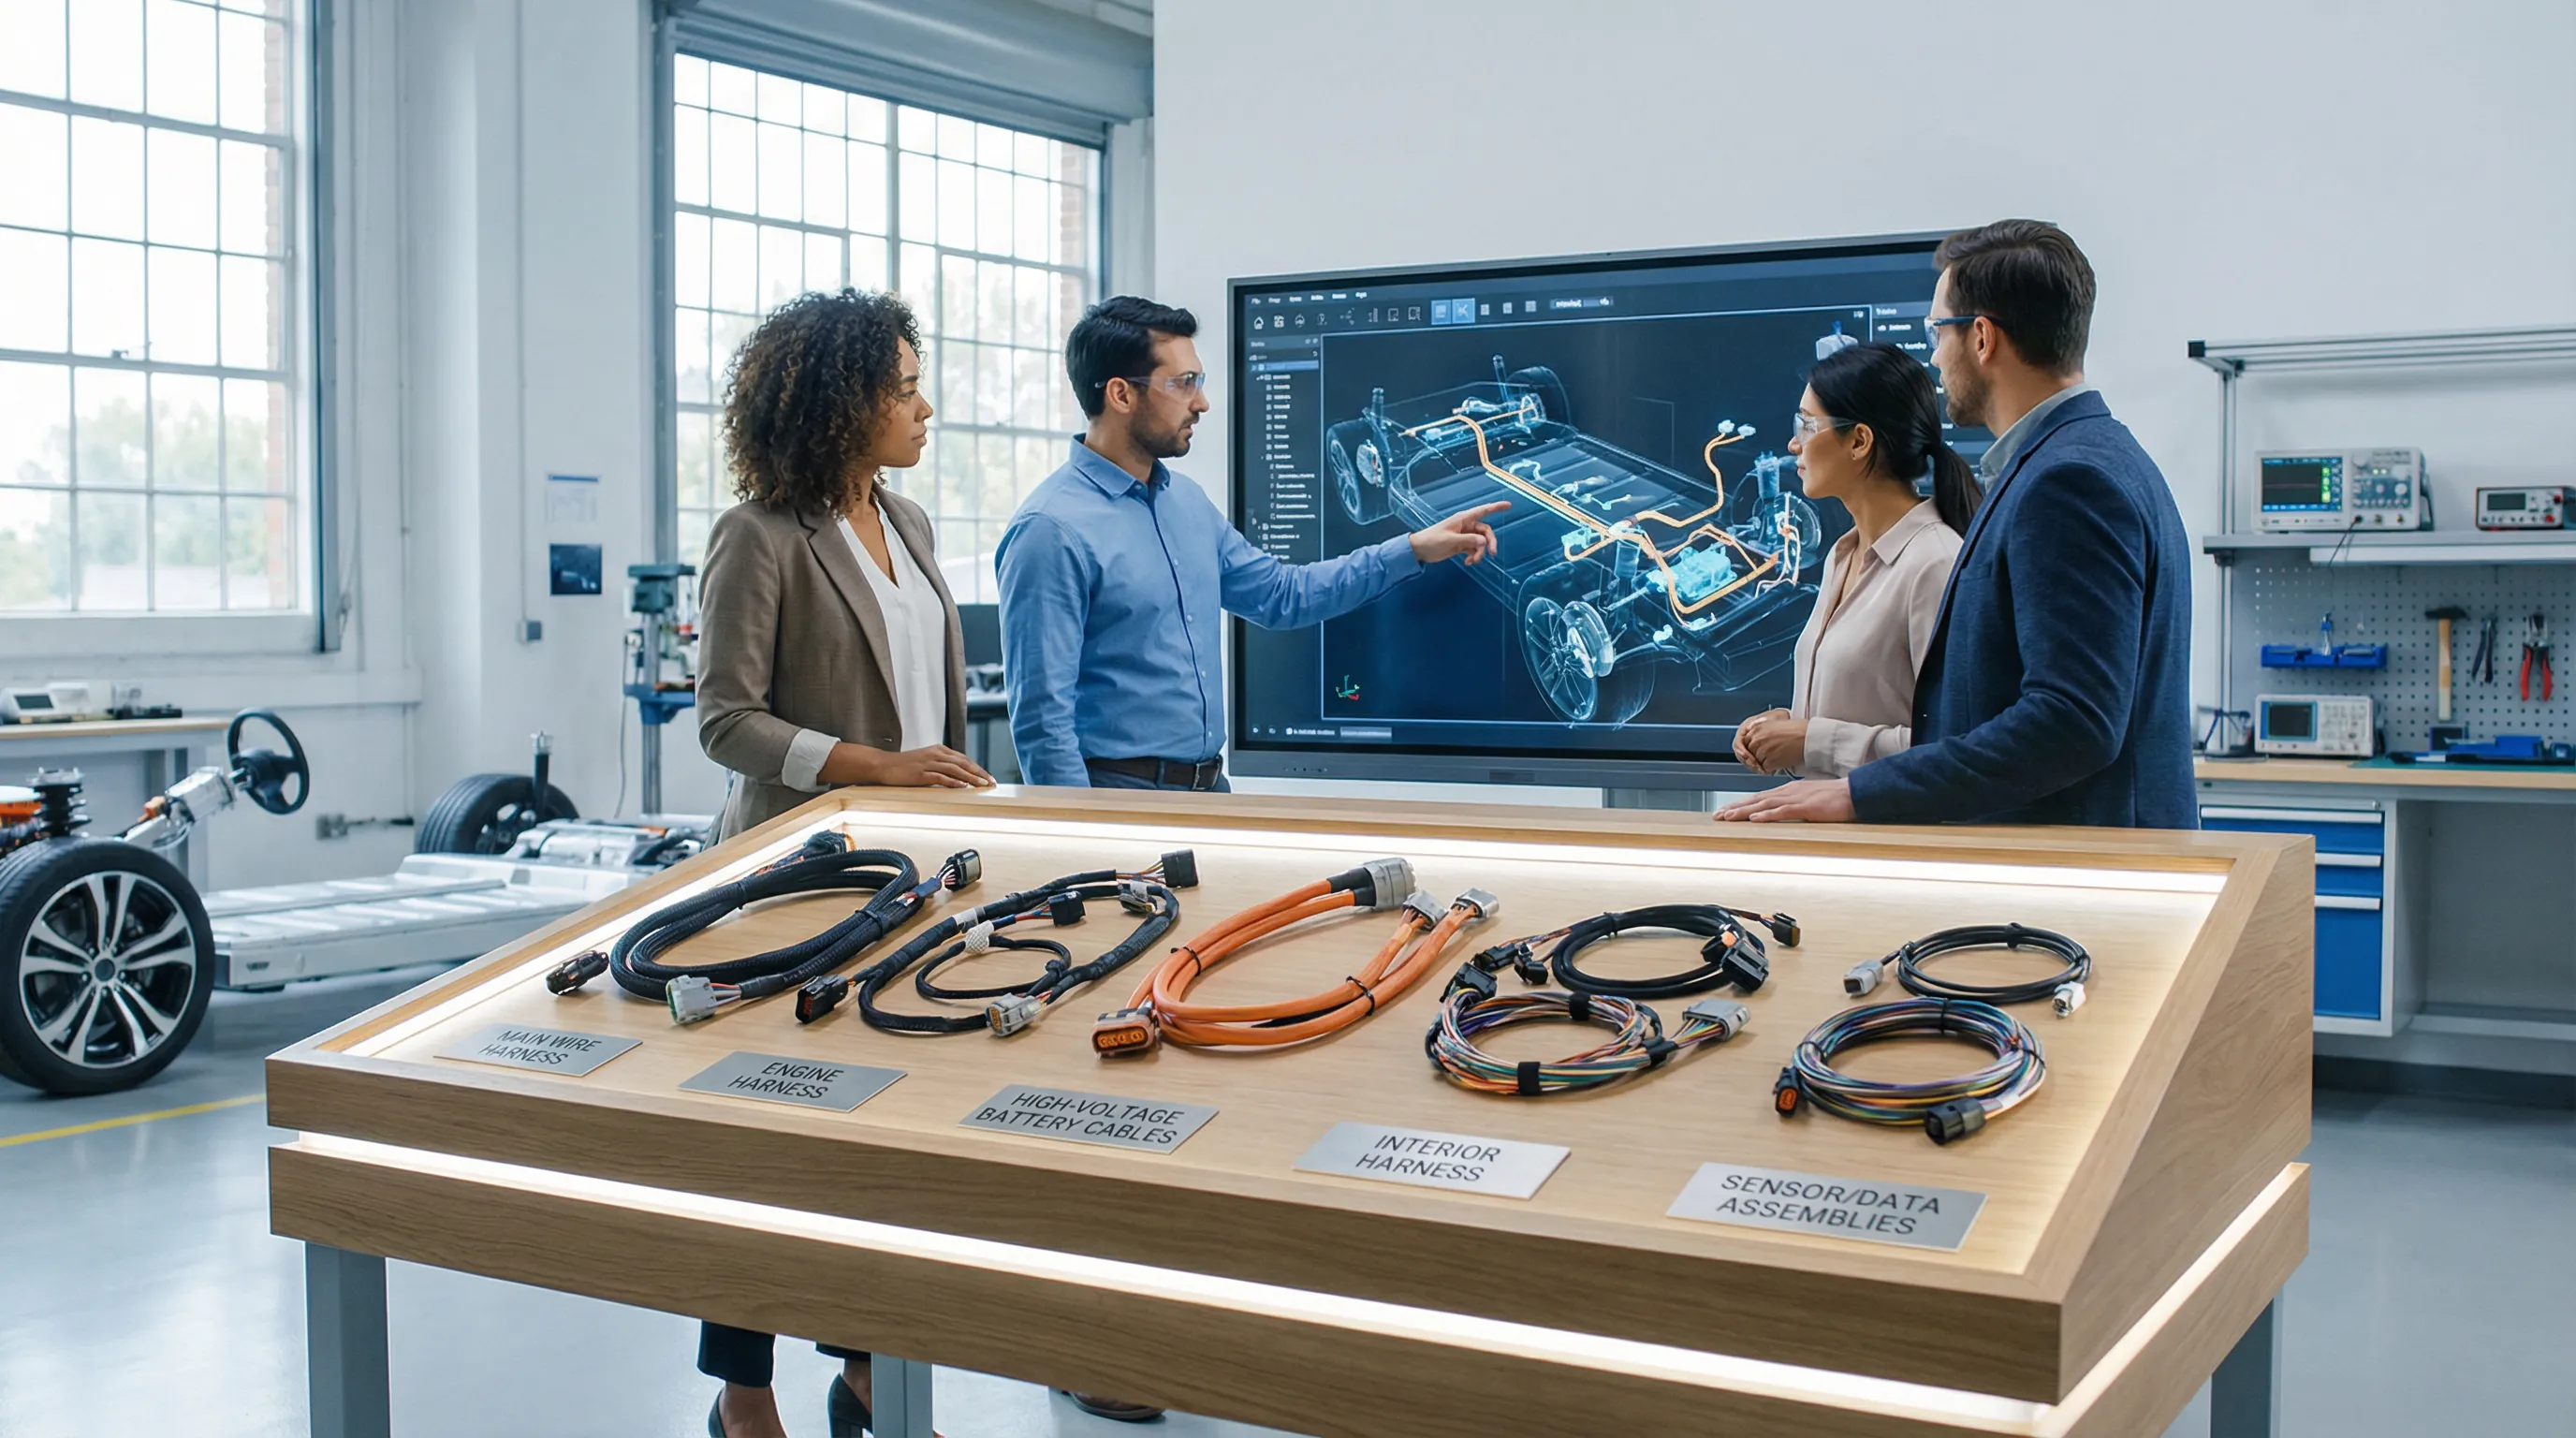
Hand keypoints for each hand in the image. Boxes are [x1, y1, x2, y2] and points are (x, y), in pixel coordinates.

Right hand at [827, 742, 993, 788]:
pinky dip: (953, 782)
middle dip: (979, 773)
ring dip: (971, 778)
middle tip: (991, 783)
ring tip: (982, 785)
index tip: (989, 778)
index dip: (978, 768)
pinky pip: (940, 777)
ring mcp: (928, 763)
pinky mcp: (921, 773)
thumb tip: (958, 777)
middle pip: (963, 763)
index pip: (964, 759)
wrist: (883, 765)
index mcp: (939, 750)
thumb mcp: (926, 761)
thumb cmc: (904, 766)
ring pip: (955, 769)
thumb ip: (941, 766)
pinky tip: (963, 786)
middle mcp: (936, 754)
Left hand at [1410, 501, 1510, 564]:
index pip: (1483, 510)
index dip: (1496, 507)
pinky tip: (1467, 562)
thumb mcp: (1450, 540)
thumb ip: (1468, 540)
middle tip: (1492, 554)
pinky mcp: (1462, 545)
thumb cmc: (1432, 540)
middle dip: (1489, 542)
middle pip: (1486, 531)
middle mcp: (1466, 525)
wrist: (1419, 550)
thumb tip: (1484, 541)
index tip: (1509, 505)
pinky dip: (1473, 556)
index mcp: (1463, 519)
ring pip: (1481, 542)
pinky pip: (1474, 549)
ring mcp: (1465, 535)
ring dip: (1479, 552)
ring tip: (1472, 561)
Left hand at [1714, 778, 1854, 823]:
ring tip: (1727, 817)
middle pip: (1755, 800)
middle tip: (1717, 816)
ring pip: (1763, 804)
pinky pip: (1782, 811)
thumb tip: (1780, 811)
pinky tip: (1754, 818)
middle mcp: (1787, 792)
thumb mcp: (1808, 799)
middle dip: (1734, 808)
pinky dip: (1767, 814)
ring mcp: (1795, 799)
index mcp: (1787, 791)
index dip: (1740, 805)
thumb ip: (1793, 804)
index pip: (1758, 798)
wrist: (1852, 792)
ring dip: (1743, 811)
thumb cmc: (1833, 797)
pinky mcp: (1805, 807)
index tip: (1725, 811)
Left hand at [1732, 710, 1805, 772]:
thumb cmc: (1796, 730)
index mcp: (1756, 728)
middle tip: (1774, 754)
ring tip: (1780, 756)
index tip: (1764, 749)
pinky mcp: (1770, 761)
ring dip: (1767, 762)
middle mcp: (1757, 739)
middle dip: (1760, 756)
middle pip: (1751, 754)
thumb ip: (1760, 731)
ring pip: (1758, 762)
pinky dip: (1773, 768)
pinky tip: (1781, 762)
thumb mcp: (1773, 724)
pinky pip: (1766, 769)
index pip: (1747, 743)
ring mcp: (1763, 751)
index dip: (1756, 748)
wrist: (1808, 737)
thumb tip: (1750, 739)